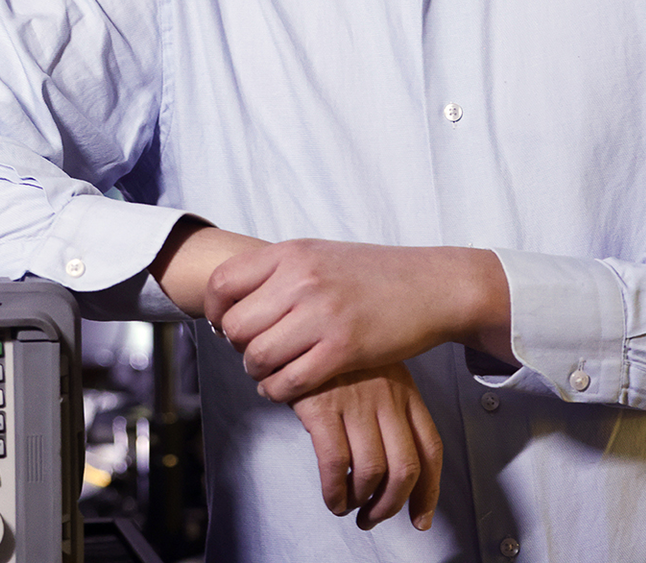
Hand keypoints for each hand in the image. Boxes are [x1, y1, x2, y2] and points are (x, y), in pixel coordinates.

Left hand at [205, 239, 511, 402]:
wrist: (431, 285)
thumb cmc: (374, 273)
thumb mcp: (320, 254)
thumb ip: (279, 272)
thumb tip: (231, 300)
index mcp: (291, 253)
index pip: (222, 283)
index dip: (214, 311)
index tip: (223, 325)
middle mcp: (301, 281)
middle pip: (235, 326)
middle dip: (238, 346)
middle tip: (255, 351)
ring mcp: (322, 316)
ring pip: (257, 357)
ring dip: (258, 372)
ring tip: (272, 371)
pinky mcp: (343, 350)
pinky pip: (289, 382)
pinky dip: (279, 391)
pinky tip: (287, 387)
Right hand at [291, 362, 442, 531]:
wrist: (298, 324)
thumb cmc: (335, 355)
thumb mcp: (376, 373)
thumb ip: (389, 410)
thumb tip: (393, 468)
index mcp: (405, 391)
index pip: (430, 449)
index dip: (429, 491)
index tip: (420, 517)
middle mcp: (386, 398)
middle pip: (405, 468)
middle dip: (391, 504)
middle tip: (374, 517)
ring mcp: (355, 402)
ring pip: (372, 471)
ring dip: (361, 501)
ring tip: (348, 506)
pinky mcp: (322, 407)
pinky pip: (335, 464)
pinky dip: (335, 491)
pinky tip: (332, 496)